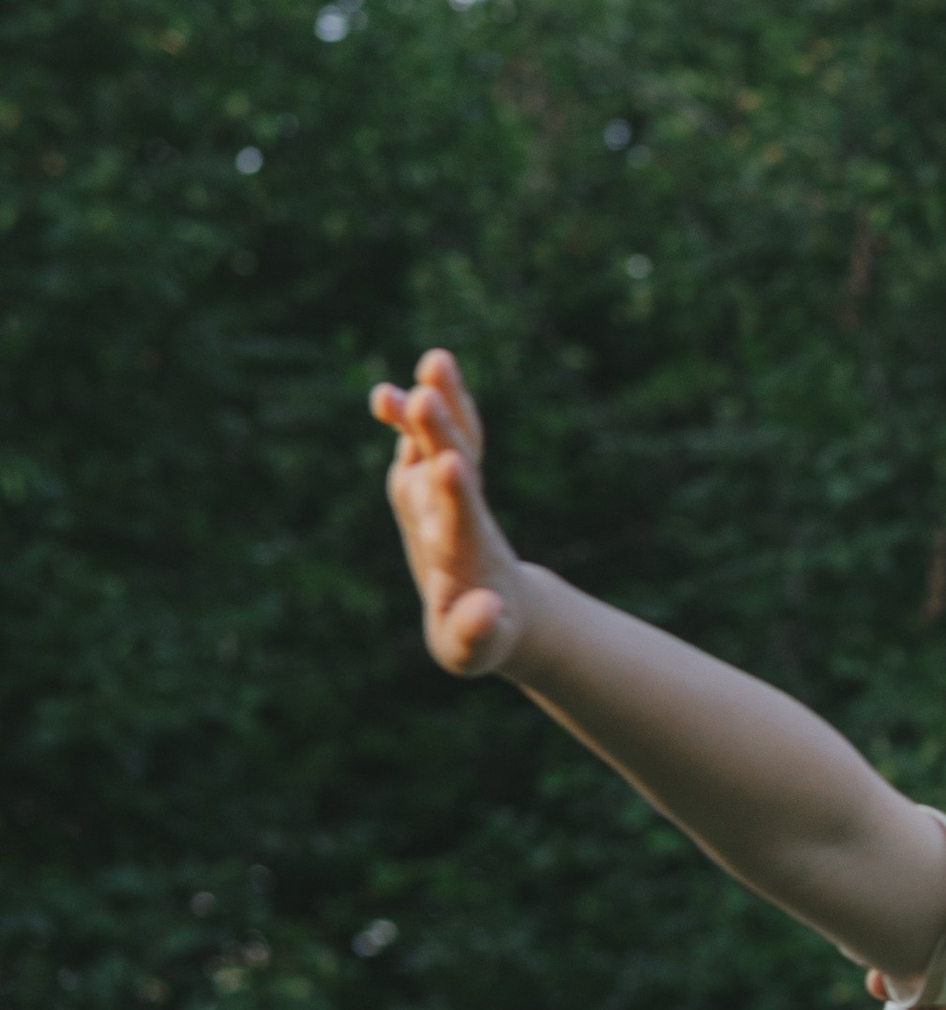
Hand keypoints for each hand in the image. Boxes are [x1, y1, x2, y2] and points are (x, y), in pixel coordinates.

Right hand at [367, 347, 531, 677]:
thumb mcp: (476, 648)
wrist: (497, 608)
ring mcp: (449, 494)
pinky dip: (408, 420)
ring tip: (434, 361)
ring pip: (450, 441)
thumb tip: (481, 608)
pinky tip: (384, 395)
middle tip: (427, 398)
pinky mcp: (433, 485)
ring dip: (441, 405)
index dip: (456, 494)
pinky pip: (425, 445)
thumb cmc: (482, 637)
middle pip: (456, 467)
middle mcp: (461, 514)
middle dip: (441, 435)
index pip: (464, 519)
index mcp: (470, 555)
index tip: (450, 466)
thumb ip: (477, 630)